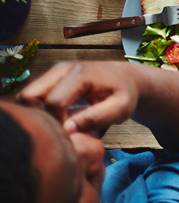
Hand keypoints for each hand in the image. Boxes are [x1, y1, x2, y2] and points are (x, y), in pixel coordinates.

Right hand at [17, 61, 140, 135]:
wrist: (126, 78)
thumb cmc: (125, 94)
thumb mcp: (120, 108)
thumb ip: (96, 118)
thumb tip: (68, 129)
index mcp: (80, 74)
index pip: (54, 103)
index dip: (58, 122)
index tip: (71, 134)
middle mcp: (62, 68)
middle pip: (30, 96)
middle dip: (40, 117)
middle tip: (57, 130)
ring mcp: (53, 70)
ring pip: (26, 96)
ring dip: (36, 113)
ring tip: (57, 125)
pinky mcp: (49, 76)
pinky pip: (31, 96)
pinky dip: (37, 109)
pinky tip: (54, 119)